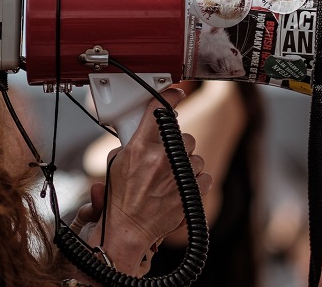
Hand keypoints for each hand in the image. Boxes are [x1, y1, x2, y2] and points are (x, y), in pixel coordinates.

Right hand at [79, 88, 213, 273]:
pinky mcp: (190, 193)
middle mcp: (161, 159)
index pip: (159, 111)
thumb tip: (146, 130)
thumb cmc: (120, 199)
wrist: (128, 228)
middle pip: (183, 135)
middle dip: (177, 144)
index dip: (170, 97)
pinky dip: (196, 181)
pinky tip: (181, 186)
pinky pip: (204, 176)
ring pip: (195, 157)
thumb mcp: (117, 163)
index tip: (176, 93)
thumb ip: (132, 142)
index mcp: (140, 147)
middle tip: (165, 156)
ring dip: (186, 164)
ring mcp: (177, 176)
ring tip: (171, 176)